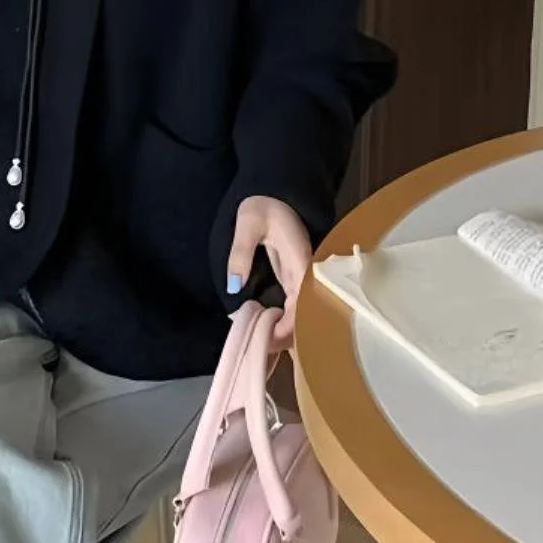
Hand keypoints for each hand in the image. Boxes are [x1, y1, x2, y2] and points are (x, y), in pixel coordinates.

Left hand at [227, 196, 312, 351]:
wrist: (277, 192)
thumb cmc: (263, 204)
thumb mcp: (248, 223)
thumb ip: (240, 252)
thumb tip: (235, 287)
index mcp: (300, 262)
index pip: (302, 307)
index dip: (287, 329)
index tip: (265, 341)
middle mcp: (308, 274)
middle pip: (306, 318)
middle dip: (286, 338)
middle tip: (259, 350)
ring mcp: (303, 278)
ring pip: (303, 316)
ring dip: (286, 334)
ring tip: (261, 345)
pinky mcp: (296, 279)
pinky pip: (296, 308)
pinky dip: (285, 323)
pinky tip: (269, 332)